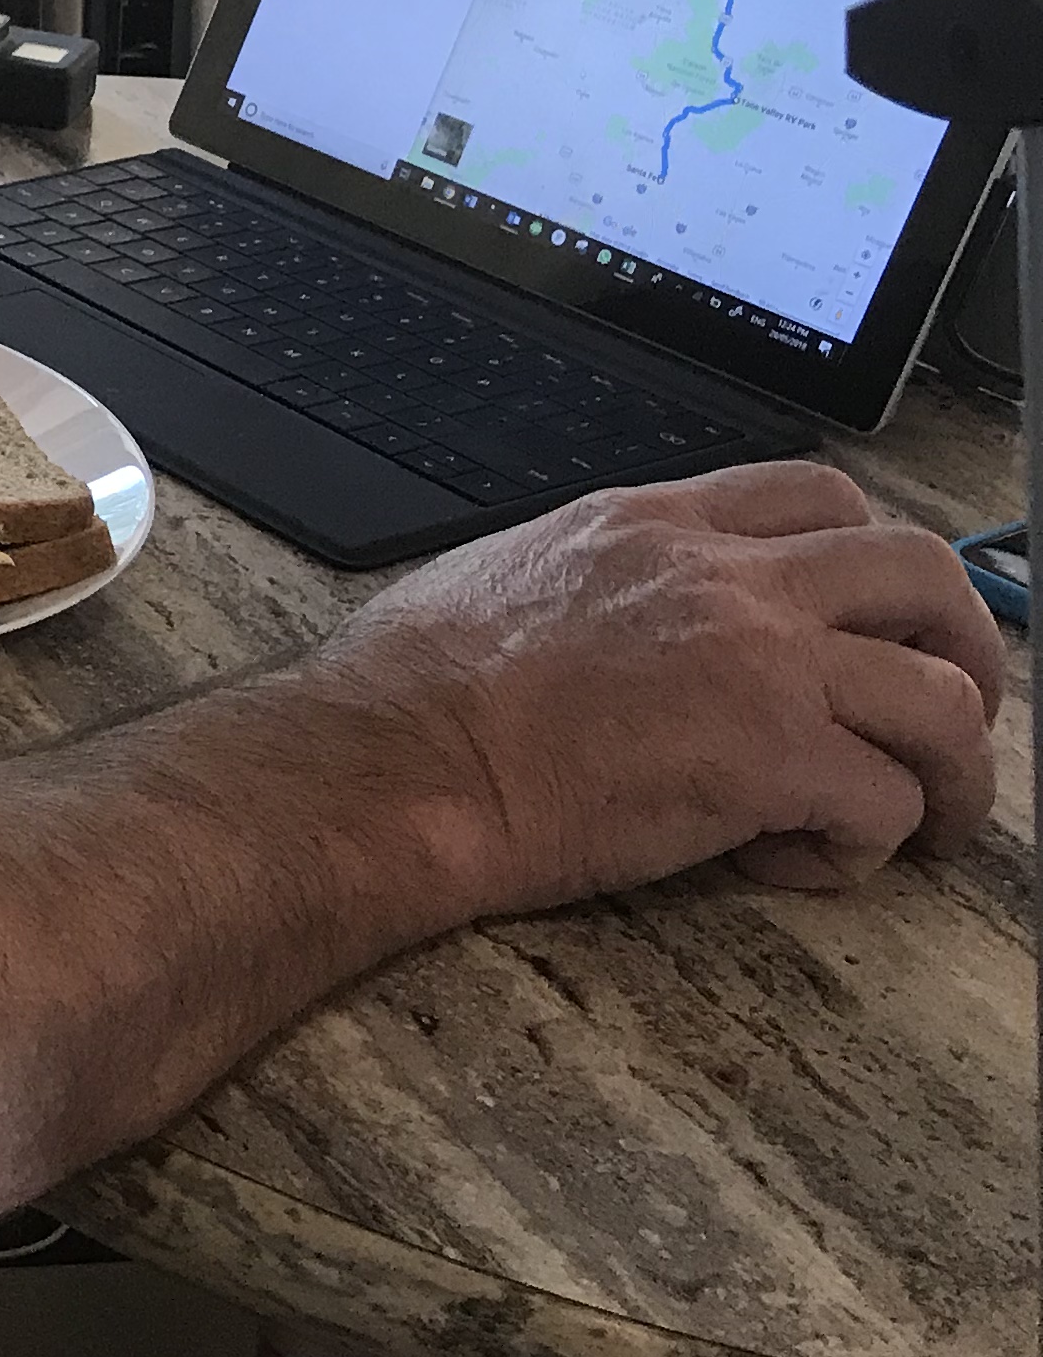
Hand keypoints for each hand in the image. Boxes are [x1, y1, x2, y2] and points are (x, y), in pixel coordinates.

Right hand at [322, 462, 1011, 909]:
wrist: (394, 759)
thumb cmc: (415, 689)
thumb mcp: (512, 571)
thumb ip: (602, 576)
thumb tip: (637, 621)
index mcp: (651, 523)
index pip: (819, 495)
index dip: (875, 561)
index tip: (878, 620)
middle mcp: (722, 575)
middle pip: (918, 572)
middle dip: (963, 647)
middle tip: (947, 716)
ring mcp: (758, 663)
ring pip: (943, 697)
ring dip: (950, 769)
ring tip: (919, 820)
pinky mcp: (772, 759)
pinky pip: (889, 803)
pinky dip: (864, 846)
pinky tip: (794, 861)